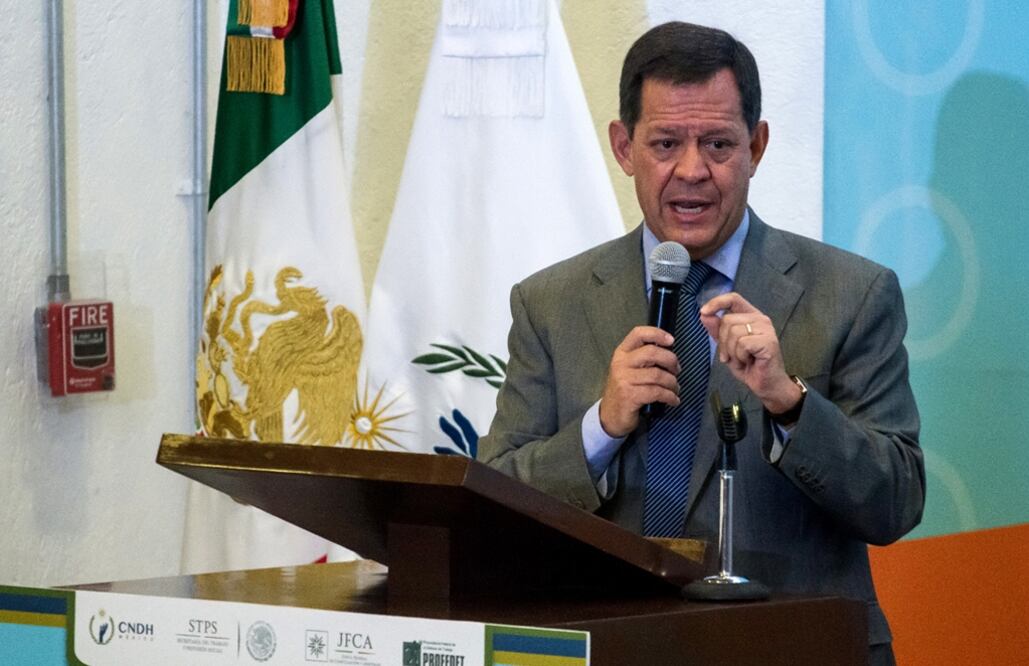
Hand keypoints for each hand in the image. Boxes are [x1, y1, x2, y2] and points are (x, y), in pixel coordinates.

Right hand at [598, 326, 680, 436]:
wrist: (610, 416)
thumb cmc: (625, 391)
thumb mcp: (630, 370)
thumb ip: (645, 359)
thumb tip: (670, 353)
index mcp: (622, 353)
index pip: (638, 334)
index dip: (657, 334)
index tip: (671, 340)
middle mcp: (621, 364)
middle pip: (652, 352)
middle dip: (671, 360)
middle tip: (676, 370)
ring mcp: (624, 380)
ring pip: (657, 375)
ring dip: (672, 383)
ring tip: (675, 388)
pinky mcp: (630, 396)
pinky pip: (657, 392)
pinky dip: (670, 396)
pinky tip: (673, 400)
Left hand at [699, 292, 801, 414]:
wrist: (766, 385)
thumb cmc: (749, 366)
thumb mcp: (726, 346)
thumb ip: (716, 330)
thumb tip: (704, 314)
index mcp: (750, 316)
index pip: (733, 298)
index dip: (717, 302)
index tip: (704, 312)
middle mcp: (760, 319)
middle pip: (727, 320)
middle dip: (723, 341)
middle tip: (732, 356)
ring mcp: (766, 329)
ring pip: (733, 332)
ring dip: (732, 351)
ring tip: (742, 360)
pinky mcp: (768, 341)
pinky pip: (742, 344)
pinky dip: (740, 356)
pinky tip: (749, 362)